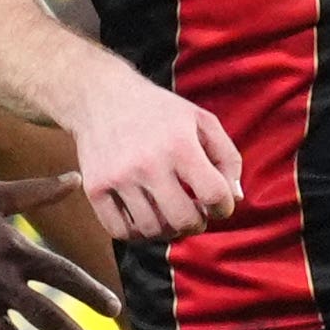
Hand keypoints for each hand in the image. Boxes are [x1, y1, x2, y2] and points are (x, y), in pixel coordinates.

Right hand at [66, 66, 244, 240]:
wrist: (101, 97)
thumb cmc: (159, 111)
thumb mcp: (201, 120)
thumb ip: (227, 157)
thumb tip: (235, 198)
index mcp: (179, 144)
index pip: (214, 195)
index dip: (224, 208)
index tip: (218, 205)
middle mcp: (148, 163)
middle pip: (184, 220)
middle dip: (197, 223)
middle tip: (195, 213)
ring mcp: (119, 178)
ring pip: (153, 230)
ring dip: (168, 229)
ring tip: (170, 214)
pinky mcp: (95, 188)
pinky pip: (120, 231)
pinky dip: (137, 233)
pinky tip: (145, 217)